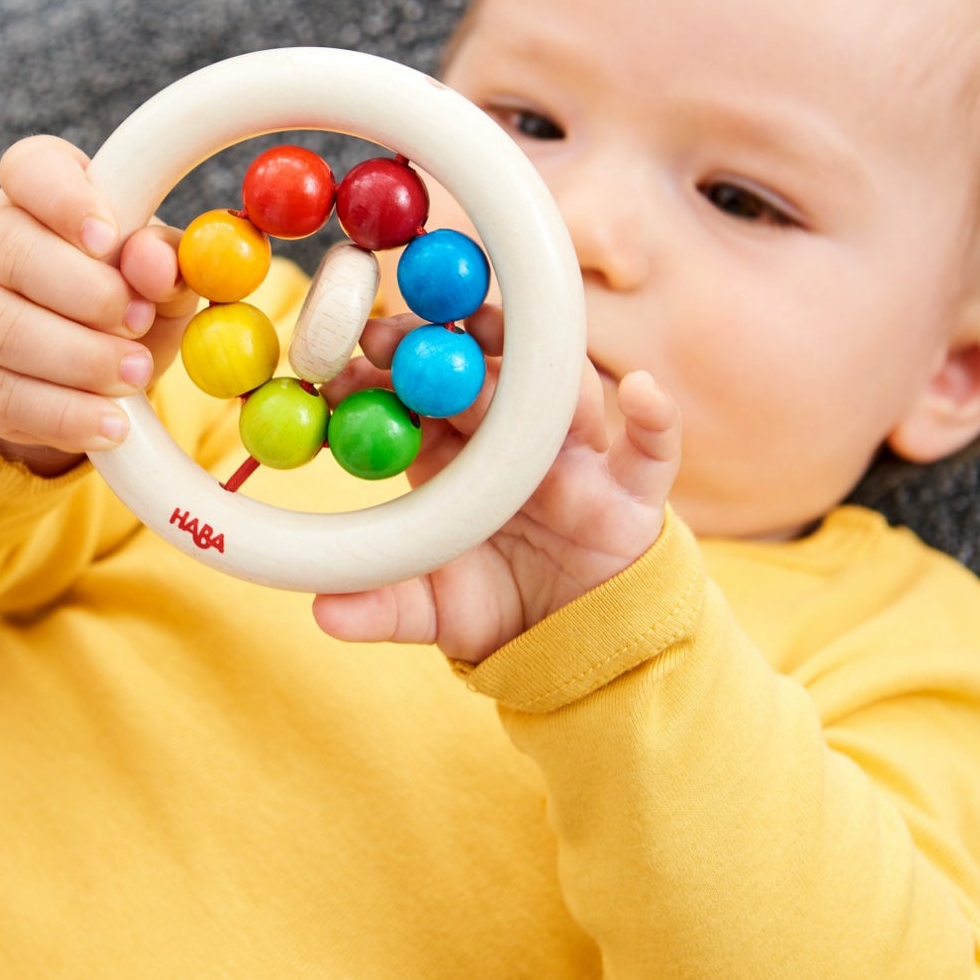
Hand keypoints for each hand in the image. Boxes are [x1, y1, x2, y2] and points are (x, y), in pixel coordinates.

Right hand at [0, 136, 198, 476]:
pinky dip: (63, 414)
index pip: (29, 170)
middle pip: (11, 253)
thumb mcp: (158, 268)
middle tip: (139, 321)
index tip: (108, 237)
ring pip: (1, 328)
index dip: (64, 200)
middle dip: (83, 293)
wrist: (86, 364)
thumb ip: (164, 259)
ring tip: (136, 375)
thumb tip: (153, 263)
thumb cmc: (127, 289)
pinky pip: (3, 394)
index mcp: (38, 189)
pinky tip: (111, 423)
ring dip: (78, 358)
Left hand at [312, 308, 679, 663]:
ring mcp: (576, 455)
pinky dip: (657, 417)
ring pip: (561, 390)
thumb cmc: (494, 605)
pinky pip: (654, 447)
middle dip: (436, 345)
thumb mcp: (429, 610)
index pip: (420, 395)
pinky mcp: (632, 488)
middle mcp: (514, 438)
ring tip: (490, 336)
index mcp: (457, 453)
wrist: (571, 643)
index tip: (334, 372)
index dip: (380, 376)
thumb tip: (322, 613)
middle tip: (387, 335)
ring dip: (530, 361)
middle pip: (483, 371)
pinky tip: (645, 392)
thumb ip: (381, 607)